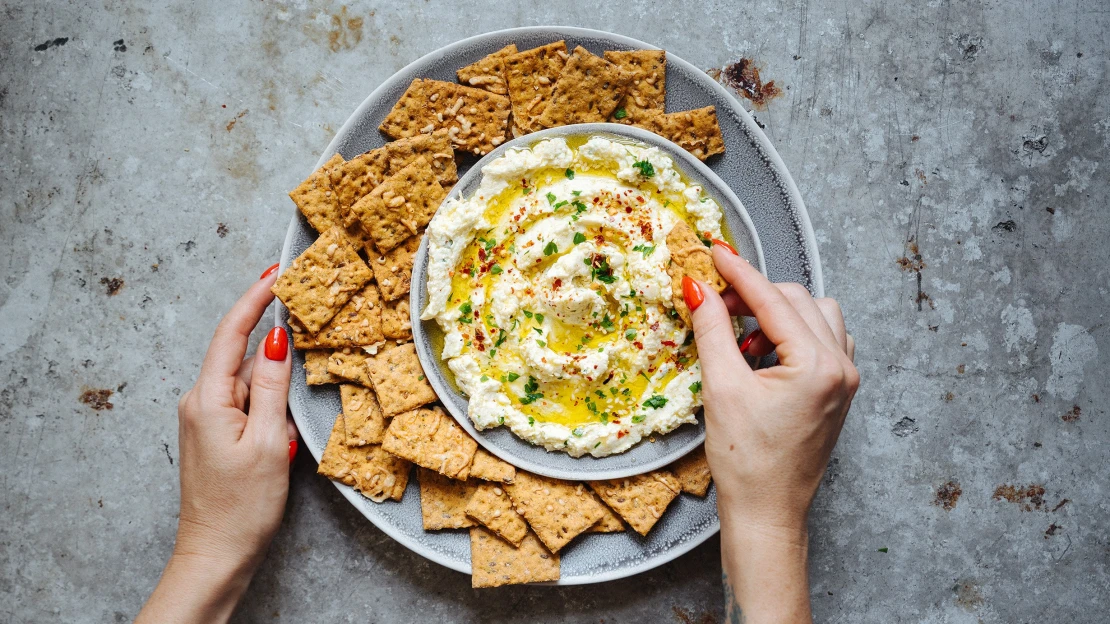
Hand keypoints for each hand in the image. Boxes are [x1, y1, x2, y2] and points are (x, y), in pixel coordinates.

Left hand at [137, 264, 295, 623]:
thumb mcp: (266, 442)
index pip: (231, 333)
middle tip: (308, 314)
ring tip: (296, 400)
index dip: (254, 298)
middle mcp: (200, 402)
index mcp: (207, 398)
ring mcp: (207, 420)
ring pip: (248, 383)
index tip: (276, 272)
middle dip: (273, 340)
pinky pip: (247, 405)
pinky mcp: (217, 436)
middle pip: (241, 355)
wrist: (216, 554)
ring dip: (275, 383)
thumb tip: (275, 340)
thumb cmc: (241, 507)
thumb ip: (270, 387)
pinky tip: (284, 427)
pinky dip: (269, 405)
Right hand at [685, 243, 858, 622]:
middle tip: (715, 304)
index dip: (739, 272)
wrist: (767, 513)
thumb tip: (698, 288)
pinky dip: (793, 335)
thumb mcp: (721, 387)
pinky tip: (763, 355)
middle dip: (755, 294)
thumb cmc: (746, 461)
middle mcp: (841, 366)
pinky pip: (823, 341)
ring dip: (777, 314)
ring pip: (816, 316)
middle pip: (798, 300)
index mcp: (818, 364)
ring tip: (741, 338)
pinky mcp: (838, 391)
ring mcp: (845, 379)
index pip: (773, 299)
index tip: (714, 252)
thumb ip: (712, 330)